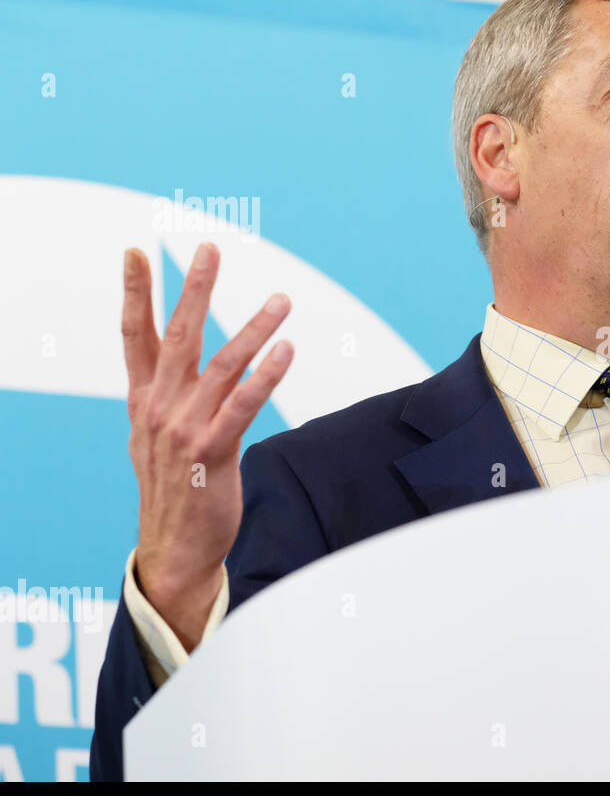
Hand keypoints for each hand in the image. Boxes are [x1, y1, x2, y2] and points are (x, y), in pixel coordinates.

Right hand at [122, 242, 292, 649]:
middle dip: (194, 289)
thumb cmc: (172, 486)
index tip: (137, 252)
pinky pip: (244, 404)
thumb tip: (168, 365)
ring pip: (223, 364)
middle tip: (209, 248)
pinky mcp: (214, 451)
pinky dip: (267, 375)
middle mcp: (161, 408)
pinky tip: (287, 350)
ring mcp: (185, 428)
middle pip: (179, 336)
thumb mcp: (153, 436)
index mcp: (144, 400)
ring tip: (281, 300)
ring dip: (255, 328)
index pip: (136, 336)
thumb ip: (161, 396)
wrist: (174, 546)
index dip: (137, 293)